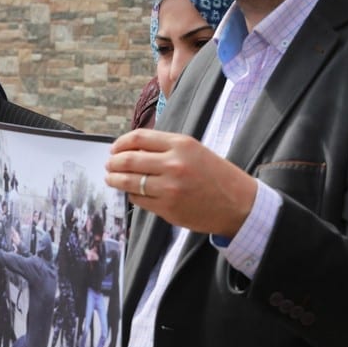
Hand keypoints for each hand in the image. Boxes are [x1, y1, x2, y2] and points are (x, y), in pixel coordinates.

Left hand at [104, 129, 256, 236]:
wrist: (239, 204)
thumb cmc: (216, 175)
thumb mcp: (194, 150)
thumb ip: (165, 148)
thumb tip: (131, 149)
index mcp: (181, 144)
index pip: (138, 138)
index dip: (120, 143)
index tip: (114, 149)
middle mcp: (174, 164)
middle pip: (129, 160)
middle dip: (113, 163)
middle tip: (109, 165)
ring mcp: (169, 188)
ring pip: (129, 181)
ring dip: (115, 179)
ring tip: (111, 178)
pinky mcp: (167, 208)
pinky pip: (138, 199)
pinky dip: (131, 194)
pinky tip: (131, 192)